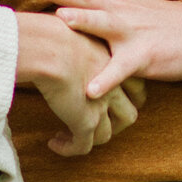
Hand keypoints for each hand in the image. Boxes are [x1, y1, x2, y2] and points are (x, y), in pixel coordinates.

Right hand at [13, 9, 143, 157]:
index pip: (134, 83)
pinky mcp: (84, 122)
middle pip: (129, 112)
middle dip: (117, 122)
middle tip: (99, 123)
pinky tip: (55, 144)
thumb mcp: (70, 33)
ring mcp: (101, 106)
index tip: (113, 97)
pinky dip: (69, 148)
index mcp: (112, 62)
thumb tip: (55, 44)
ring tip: (72, 136)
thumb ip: (71, 44)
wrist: (48, 46)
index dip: (129, 95)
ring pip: (107, 133)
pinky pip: (82, 146)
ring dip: (91, 138)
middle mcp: (112, 86)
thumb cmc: (51, 32)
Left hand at [26, 0, 181, 98]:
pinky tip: (90, 90)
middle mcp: (116, 8)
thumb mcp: (119, 2)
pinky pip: (122, 69)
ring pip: (104, 24)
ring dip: (83, 19)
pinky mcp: (144, 56)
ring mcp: (131, 31)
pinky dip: (107, 79)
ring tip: (62, 18)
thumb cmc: (151, 20)